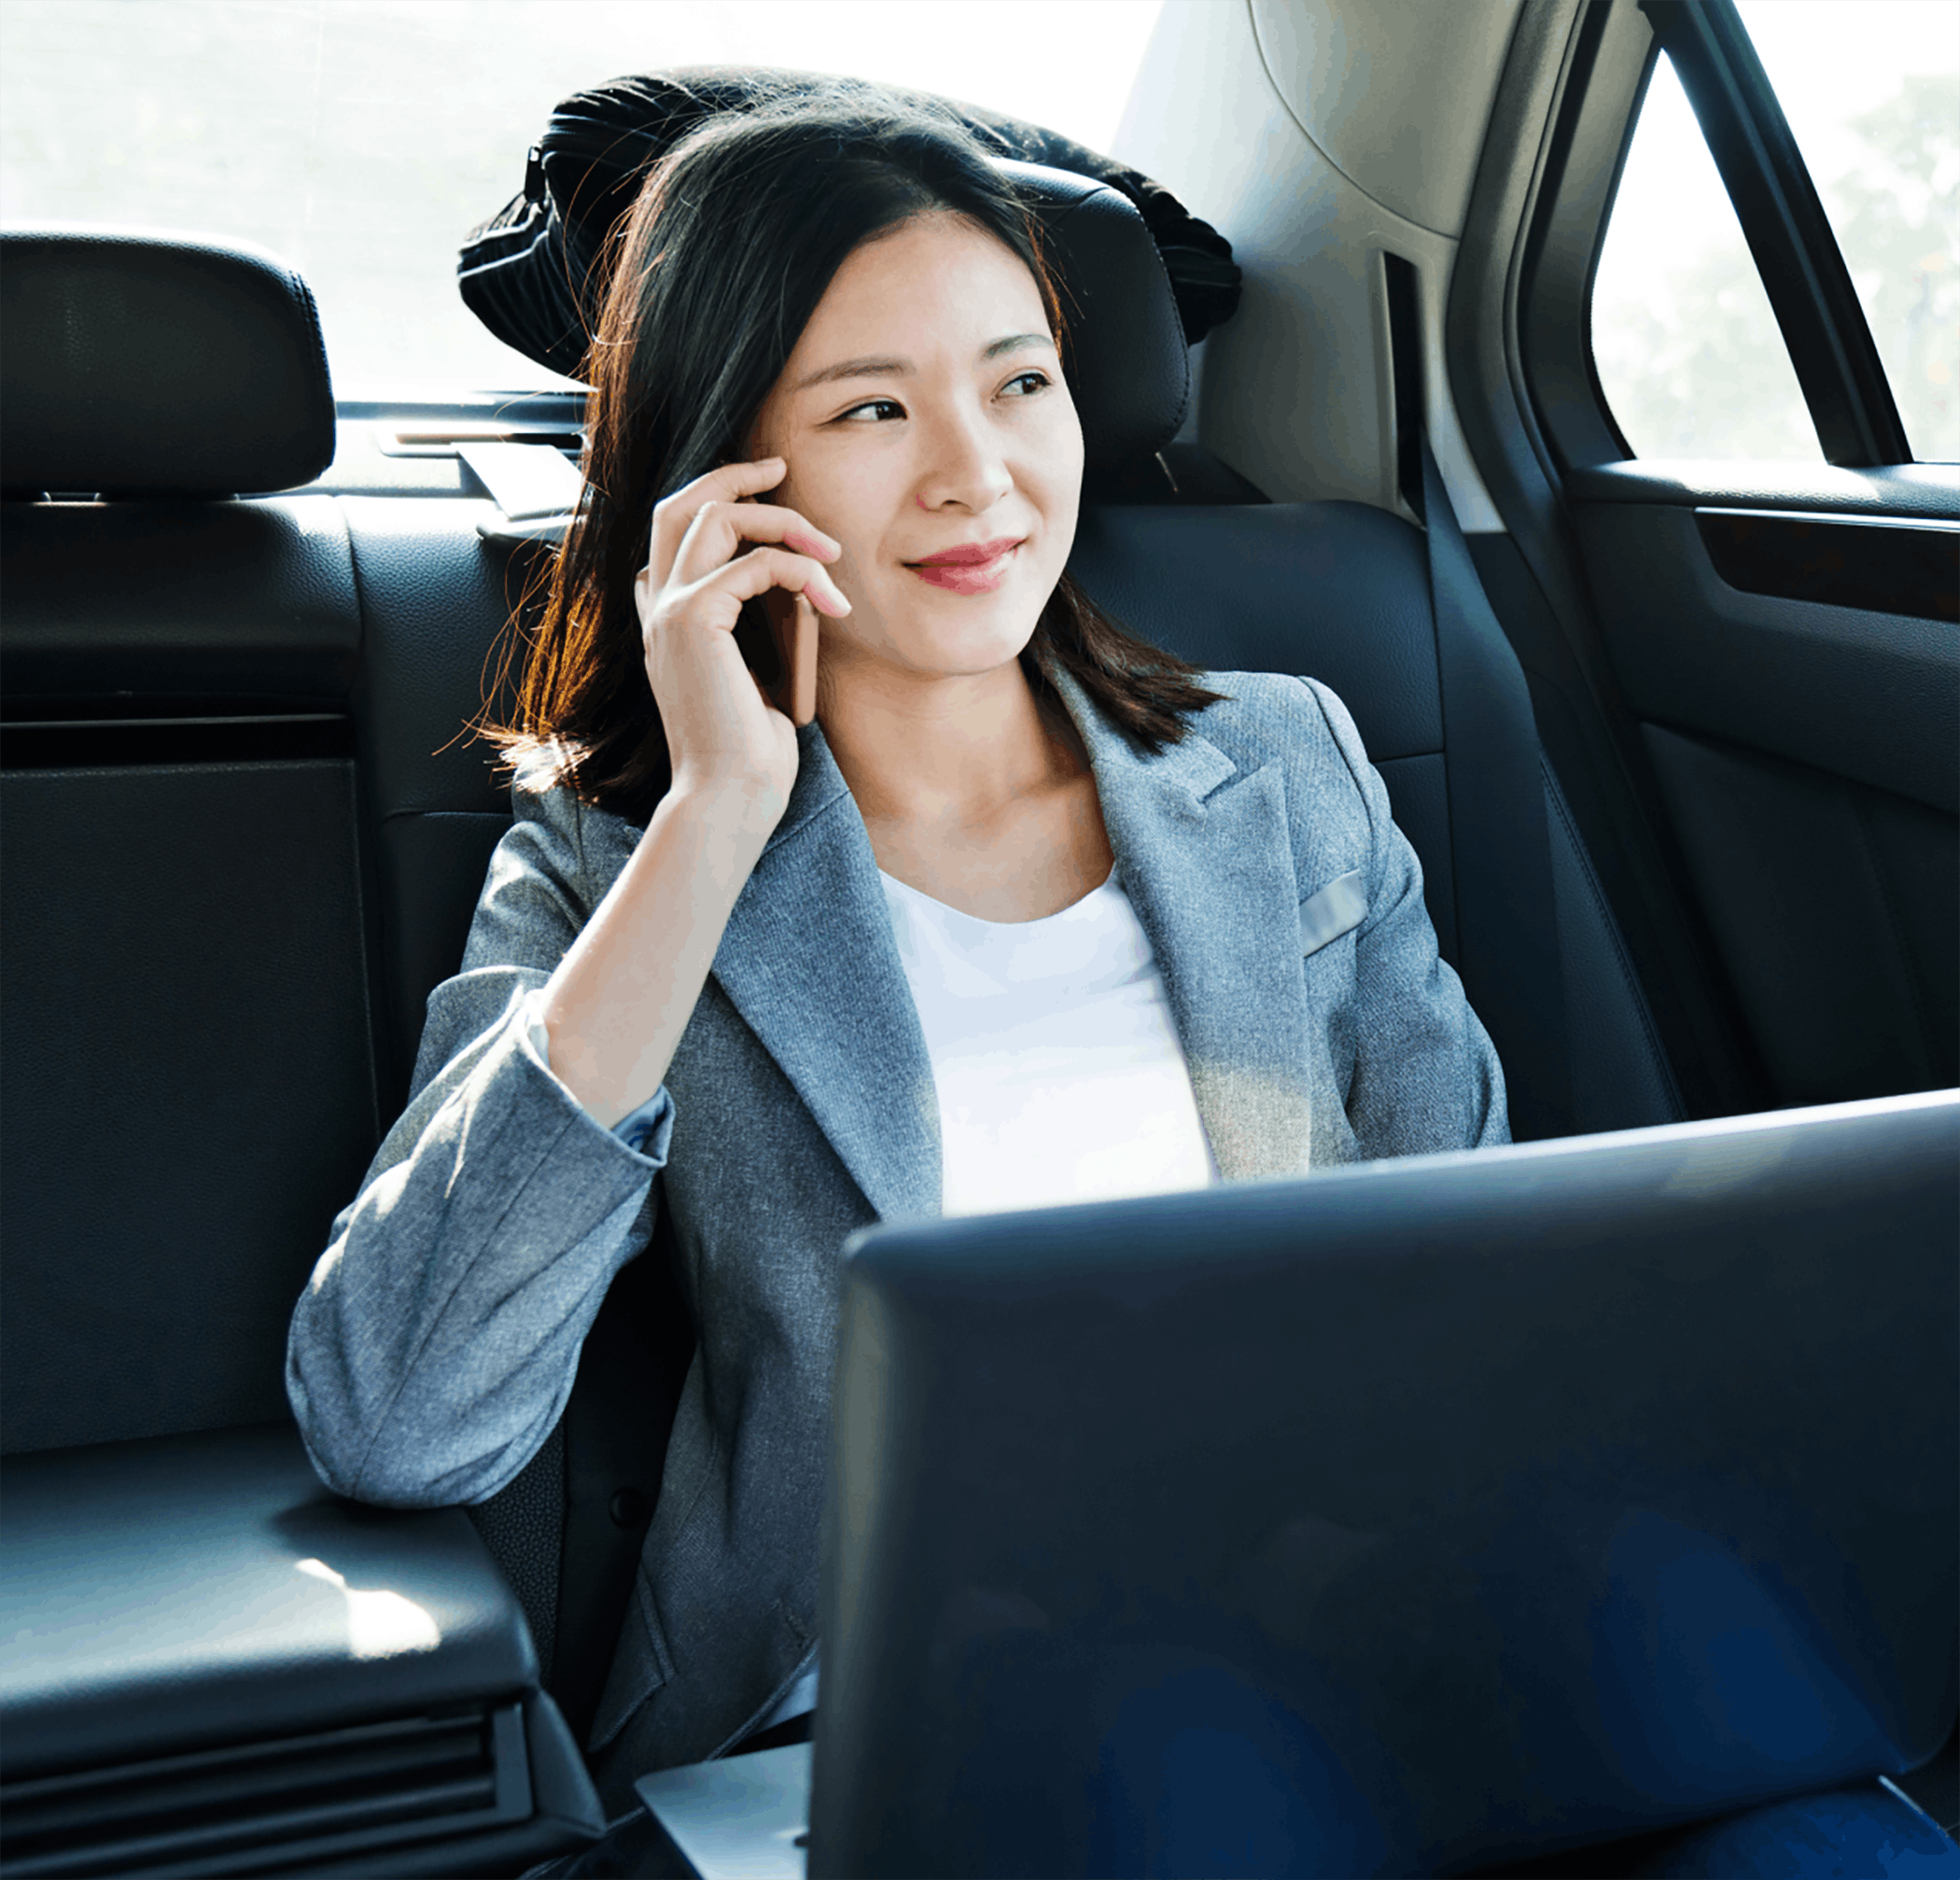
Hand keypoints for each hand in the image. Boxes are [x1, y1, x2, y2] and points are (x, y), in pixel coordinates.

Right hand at [633, 458, 849, 825]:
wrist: (731, 796)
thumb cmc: (751, 753)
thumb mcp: (759, 674)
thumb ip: (759, 626)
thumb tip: (797, 587)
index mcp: (668, 620)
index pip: (673, 533)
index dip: (715, 497)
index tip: (770, 488)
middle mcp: (659, 608)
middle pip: (679, 504)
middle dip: (733, 475)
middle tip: (782, 468)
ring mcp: (669, 611)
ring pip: (714, 515)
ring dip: (781, 519)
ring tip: (829, 549)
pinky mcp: (693, 620)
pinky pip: (754, 562)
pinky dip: (801, 570)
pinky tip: (831, 601)